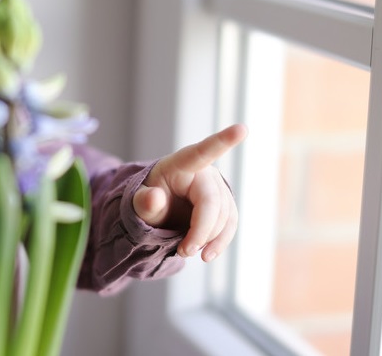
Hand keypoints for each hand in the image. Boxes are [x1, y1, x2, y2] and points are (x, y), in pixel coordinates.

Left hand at [132, 124, 244, 261]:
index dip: (223, 141)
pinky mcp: (225, 203)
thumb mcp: (140, 203)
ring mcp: (217, 187)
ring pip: (224, 216)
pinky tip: (207, 252)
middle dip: (201, 231)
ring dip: (210, 239)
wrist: (159, 207)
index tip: (242, 128)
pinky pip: (230, 224)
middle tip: (184, 251)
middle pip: (213, 203)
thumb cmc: (149, 199)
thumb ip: (144, 202)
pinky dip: (220, 241)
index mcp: (180, 164)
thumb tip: (154, 198)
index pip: (203, 151)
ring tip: (188, 252)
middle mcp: (204, 171)